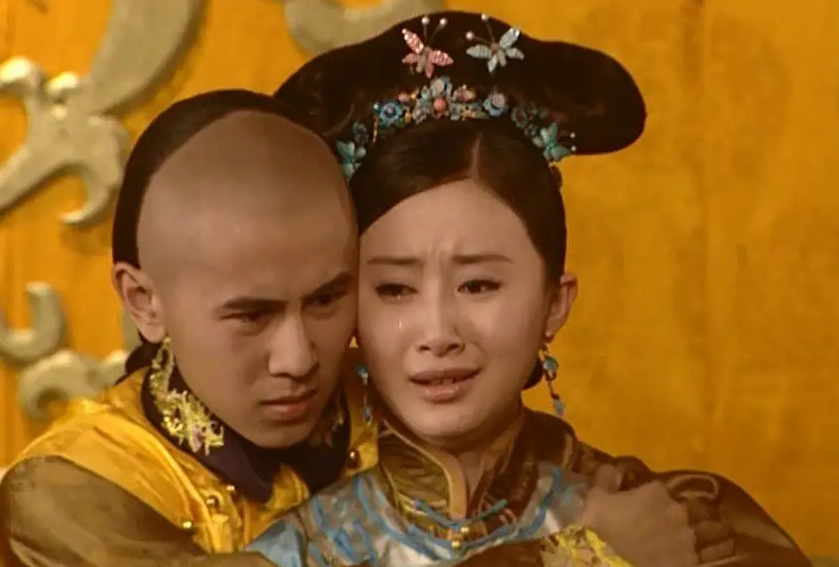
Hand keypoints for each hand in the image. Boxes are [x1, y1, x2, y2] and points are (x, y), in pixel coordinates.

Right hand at [578, 465, 700, 566]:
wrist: (619, 566)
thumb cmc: (605, 528)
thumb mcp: (595, 498)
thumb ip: (606, 476)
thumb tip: (613, 468)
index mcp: (656, 491)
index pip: (654, 489)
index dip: (642, 498)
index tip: (631, 508)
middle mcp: (677, 509)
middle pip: (670, 509)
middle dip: (659, 515)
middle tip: (642, 527)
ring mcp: (687, 536)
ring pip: (680, 531)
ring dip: (669, 535)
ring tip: (652, 545)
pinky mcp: (690, 559)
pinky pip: (684, 553)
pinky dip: (675, 555)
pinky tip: (660, 558)